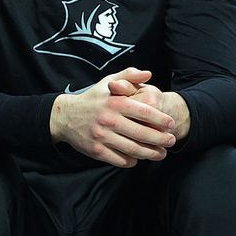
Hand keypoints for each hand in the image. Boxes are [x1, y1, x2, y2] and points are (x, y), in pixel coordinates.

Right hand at [50, 68, 176, 167]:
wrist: (64, 116)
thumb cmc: (92, 99)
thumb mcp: (108, 81)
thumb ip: (129, 76)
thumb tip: (149, 74)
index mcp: (115, 102)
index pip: (145, 112)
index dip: (161, 120)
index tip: (171, 124)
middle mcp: (109, 120)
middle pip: (143, 134)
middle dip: (161, 140)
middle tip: (171, 141)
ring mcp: (102, 136)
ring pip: (134, 150)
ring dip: (151, 154)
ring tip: (161, 153)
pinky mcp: (96, 150)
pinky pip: (120, 160)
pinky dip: (132, 161)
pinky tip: (139, 159)